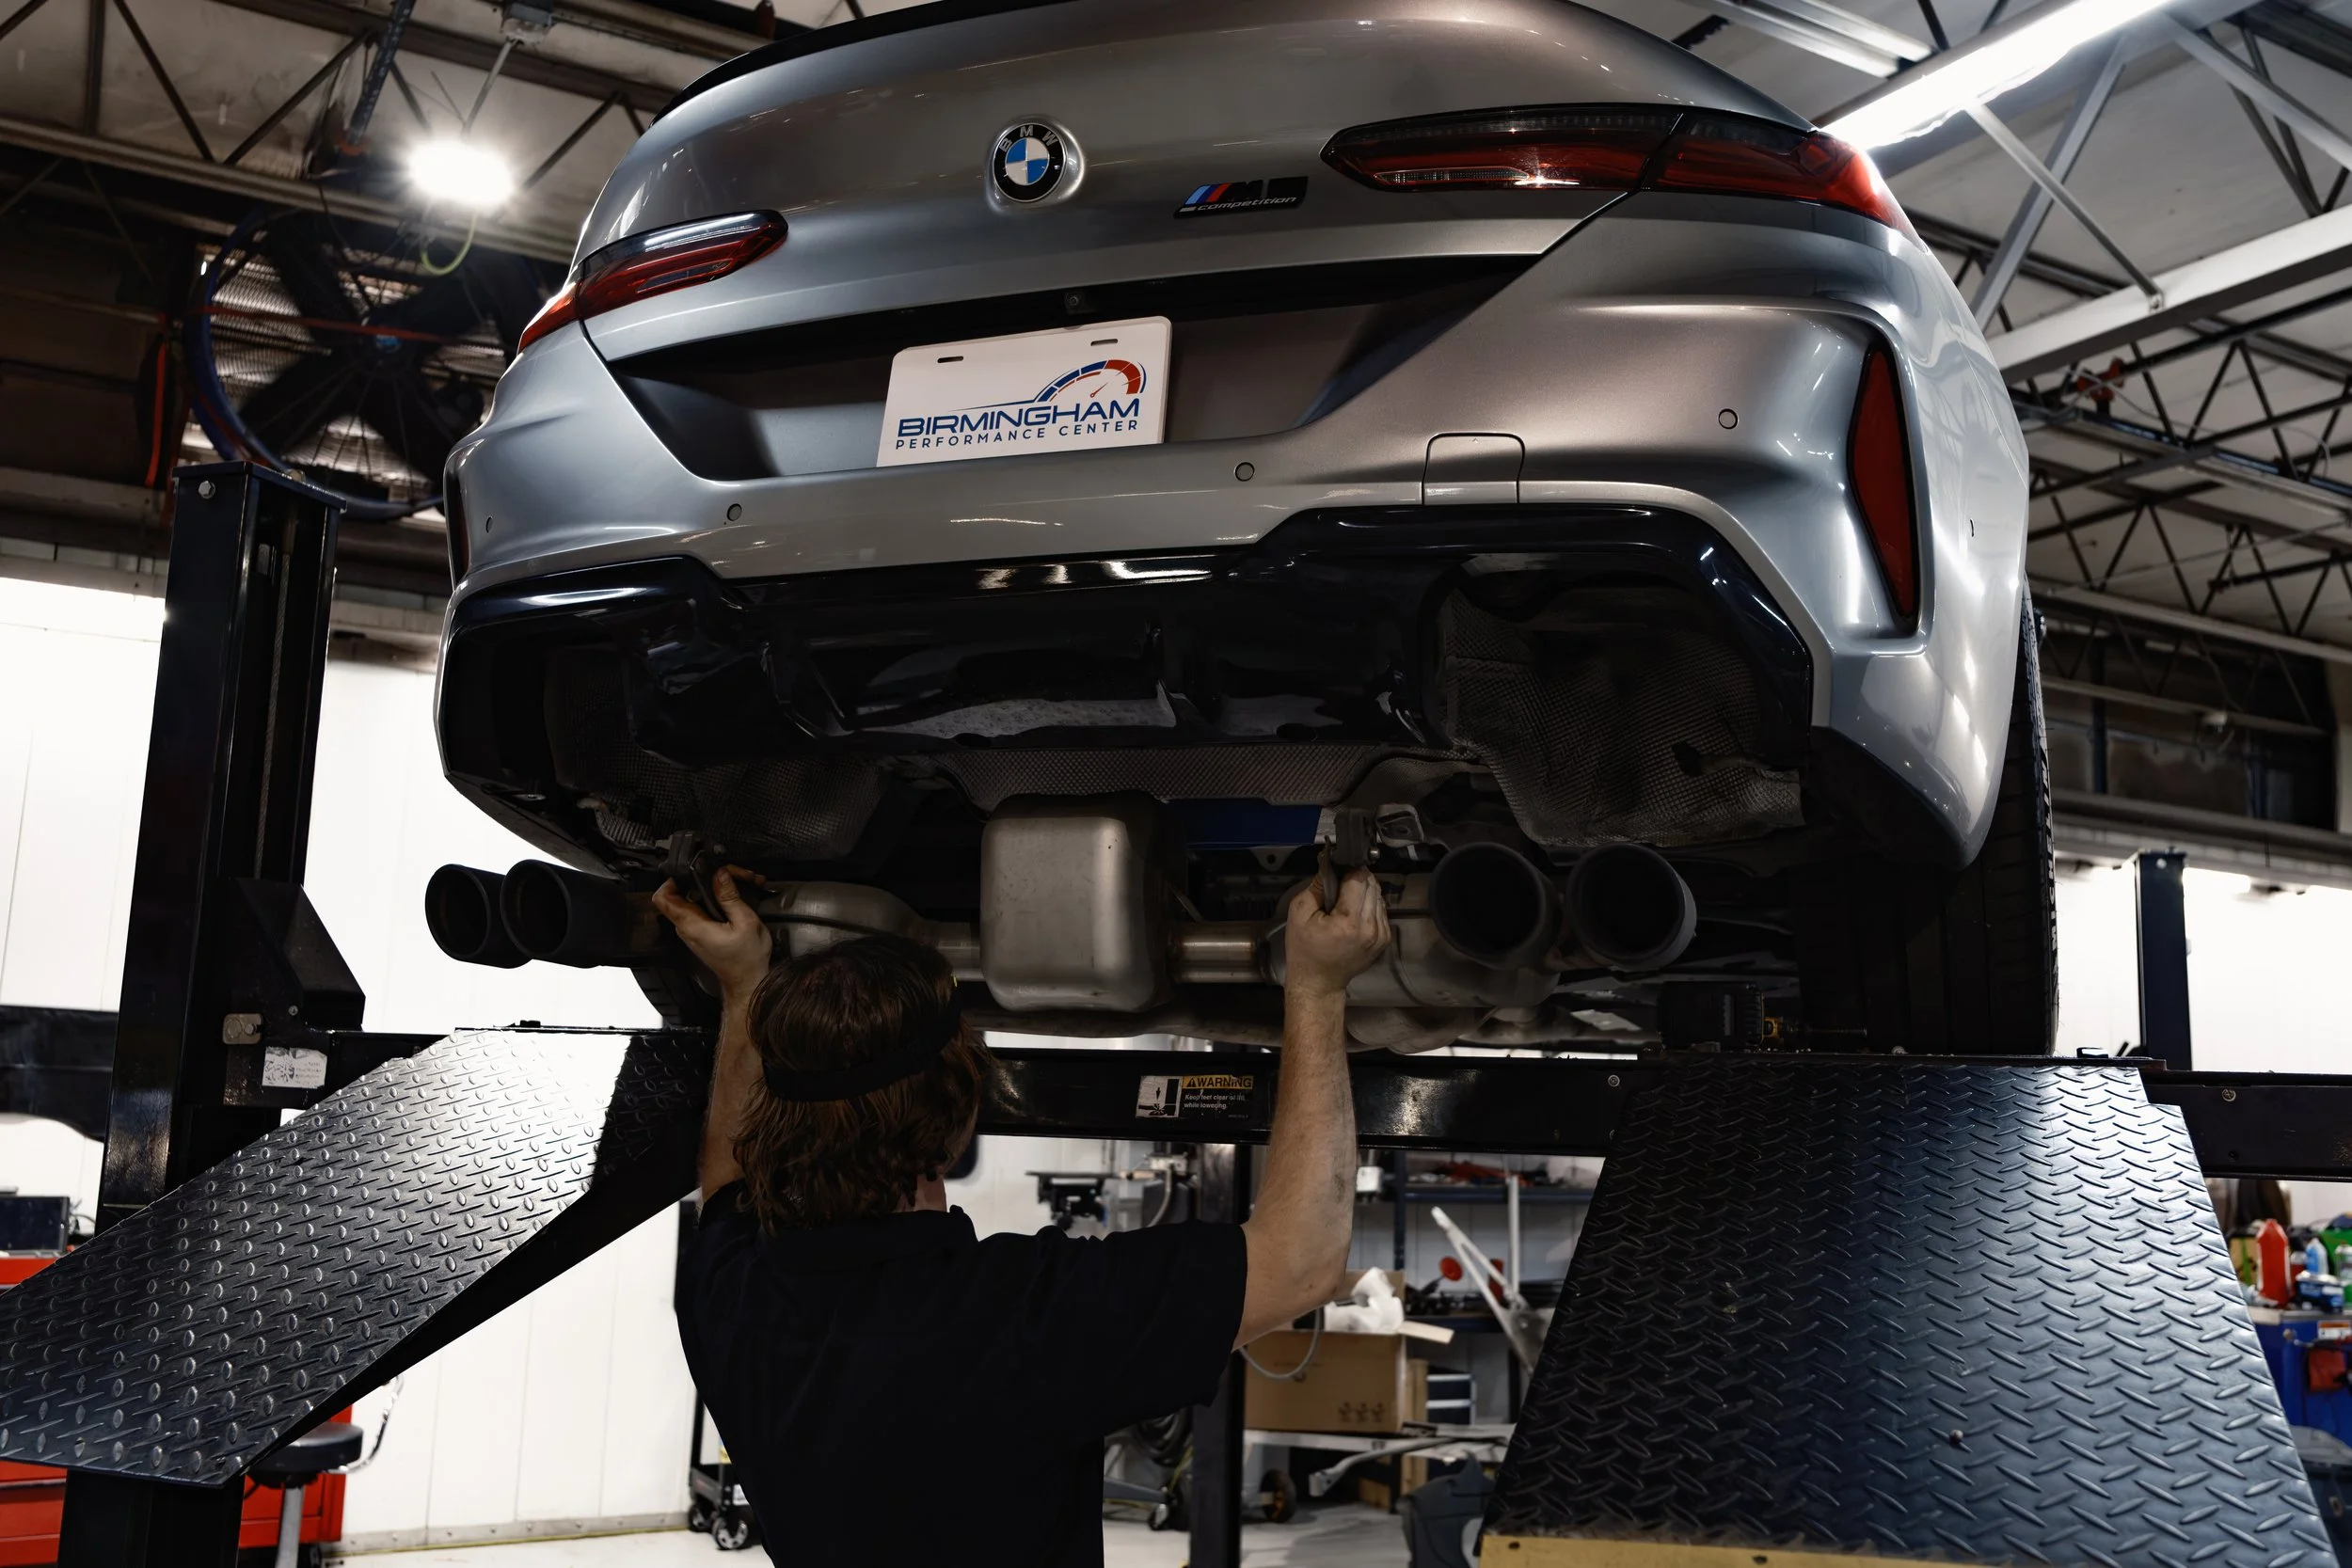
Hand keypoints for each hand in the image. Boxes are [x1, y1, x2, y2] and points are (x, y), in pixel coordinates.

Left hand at [653, 866, 770, 1001]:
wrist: (748, 980)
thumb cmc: (746, 960)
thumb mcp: (745, 922)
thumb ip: (729, 896)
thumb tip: (720, 874)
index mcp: (693, 924)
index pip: (663, 897)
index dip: (673, 879)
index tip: (693, 870)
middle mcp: (688, 927)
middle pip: (682, 892)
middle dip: (706, 878)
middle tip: (729, 876)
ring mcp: (694, 930)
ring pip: (694, 899)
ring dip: (715, 888)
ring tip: (739, 885)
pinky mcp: (702, 931)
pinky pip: (702, 909)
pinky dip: (719, 899)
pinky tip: (737, 899)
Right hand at [1285, 868, 1390, 1000]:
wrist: (1319, 982)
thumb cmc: (1305, 950)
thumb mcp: (1299, 913)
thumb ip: (1317, 885)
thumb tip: (1331, 865)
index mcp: (1349, 921)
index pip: (1359, 878)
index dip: (1347, 870)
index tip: (1336, 871)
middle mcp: (1371, 927)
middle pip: (1371, 884)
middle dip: (1356, 879)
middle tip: (1338, 885)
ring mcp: (1381, 934)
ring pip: (1379, 894)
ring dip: (1364, 891)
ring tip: (1345, 900)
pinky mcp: (1385, 939)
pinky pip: (1381, 909)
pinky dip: (1369, 905)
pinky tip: (1353, 913)